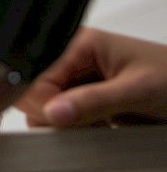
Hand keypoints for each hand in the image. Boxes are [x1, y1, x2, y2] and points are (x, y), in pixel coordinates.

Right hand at [16, 27, 166, 127]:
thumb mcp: (136, 90)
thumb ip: (94, 101)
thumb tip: (54, 113)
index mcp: (77, 43)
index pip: (36, 78)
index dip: (46, 104)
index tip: (65, 122)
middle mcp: (71, 58)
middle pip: (34, 92)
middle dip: (54, 114)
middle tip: (84, 123)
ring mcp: (75, 77)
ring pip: (43, 106)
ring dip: (64, 123)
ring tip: (94, 123)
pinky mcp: (82, 96)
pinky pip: (60, 115)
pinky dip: (73, 127)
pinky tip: (96, 125)